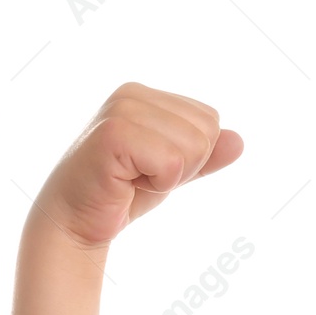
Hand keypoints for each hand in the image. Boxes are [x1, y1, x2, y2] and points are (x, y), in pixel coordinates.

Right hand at [32, 82, 242, 250]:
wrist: (77, 221)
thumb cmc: (123, 193)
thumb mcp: (174, 171)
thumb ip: (206, 155)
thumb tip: (238, 141)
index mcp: (147, 94)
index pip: (210, 120)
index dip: (192, 156)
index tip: (152, 166)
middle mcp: (133, 93)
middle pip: (207, 131)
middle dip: (184, 166)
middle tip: (142, 175)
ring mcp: (122, 110)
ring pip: (193, 146)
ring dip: (169, 176)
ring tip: (132, 177)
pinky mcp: (114, 134)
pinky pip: (172, 163)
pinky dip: (157, 184)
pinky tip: (125, 182)